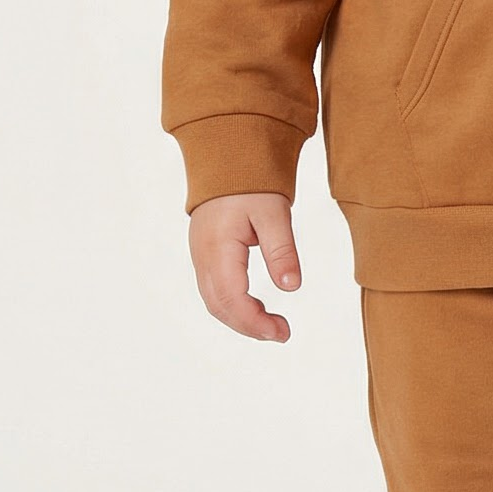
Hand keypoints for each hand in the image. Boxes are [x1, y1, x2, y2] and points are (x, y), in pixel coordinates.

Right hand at [188, 192, 302, 340]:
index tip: (282, 332)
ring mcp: (201, 257)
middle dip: (249, 326)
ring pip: (215, 302)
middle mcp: (203, 257)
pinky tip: (256, 309)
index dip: (254, 322)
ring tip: (273, 325)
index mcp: (218, 247)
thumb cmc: (251, 182)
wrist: (227, 158)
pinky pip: (215, 291)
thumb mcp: (274, 212)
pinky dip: (234, 307)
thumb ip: (282, 250)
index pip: (231, 298)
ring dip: (242, 319)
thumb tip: (291, 287)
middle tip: (283, 333)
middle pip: (219, 306)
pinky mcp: (206, 256)